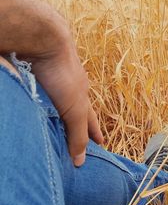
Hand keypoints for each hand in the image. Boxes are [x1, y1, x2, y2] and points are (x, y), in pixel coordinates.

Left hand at [30, 40, 103, 166]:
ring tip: (53, 126)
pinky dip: (36, 104)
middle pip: (73, 111)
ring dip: (55, 116)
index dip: (94, 133)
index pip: (90, 120)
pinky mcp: (31, 77)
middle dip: (76, 125)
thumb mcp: (75, 110)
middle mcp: (67, 90)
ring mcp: (49, 82)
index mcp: (81, 96)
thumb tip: (80, 162)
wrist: (42, 42)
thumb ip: (78, 134)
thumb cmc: (64, 74)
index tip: (100, 143)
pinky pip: (35, 96)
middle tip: (77, 137)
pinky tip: (32, 108)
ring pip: (53, 104)